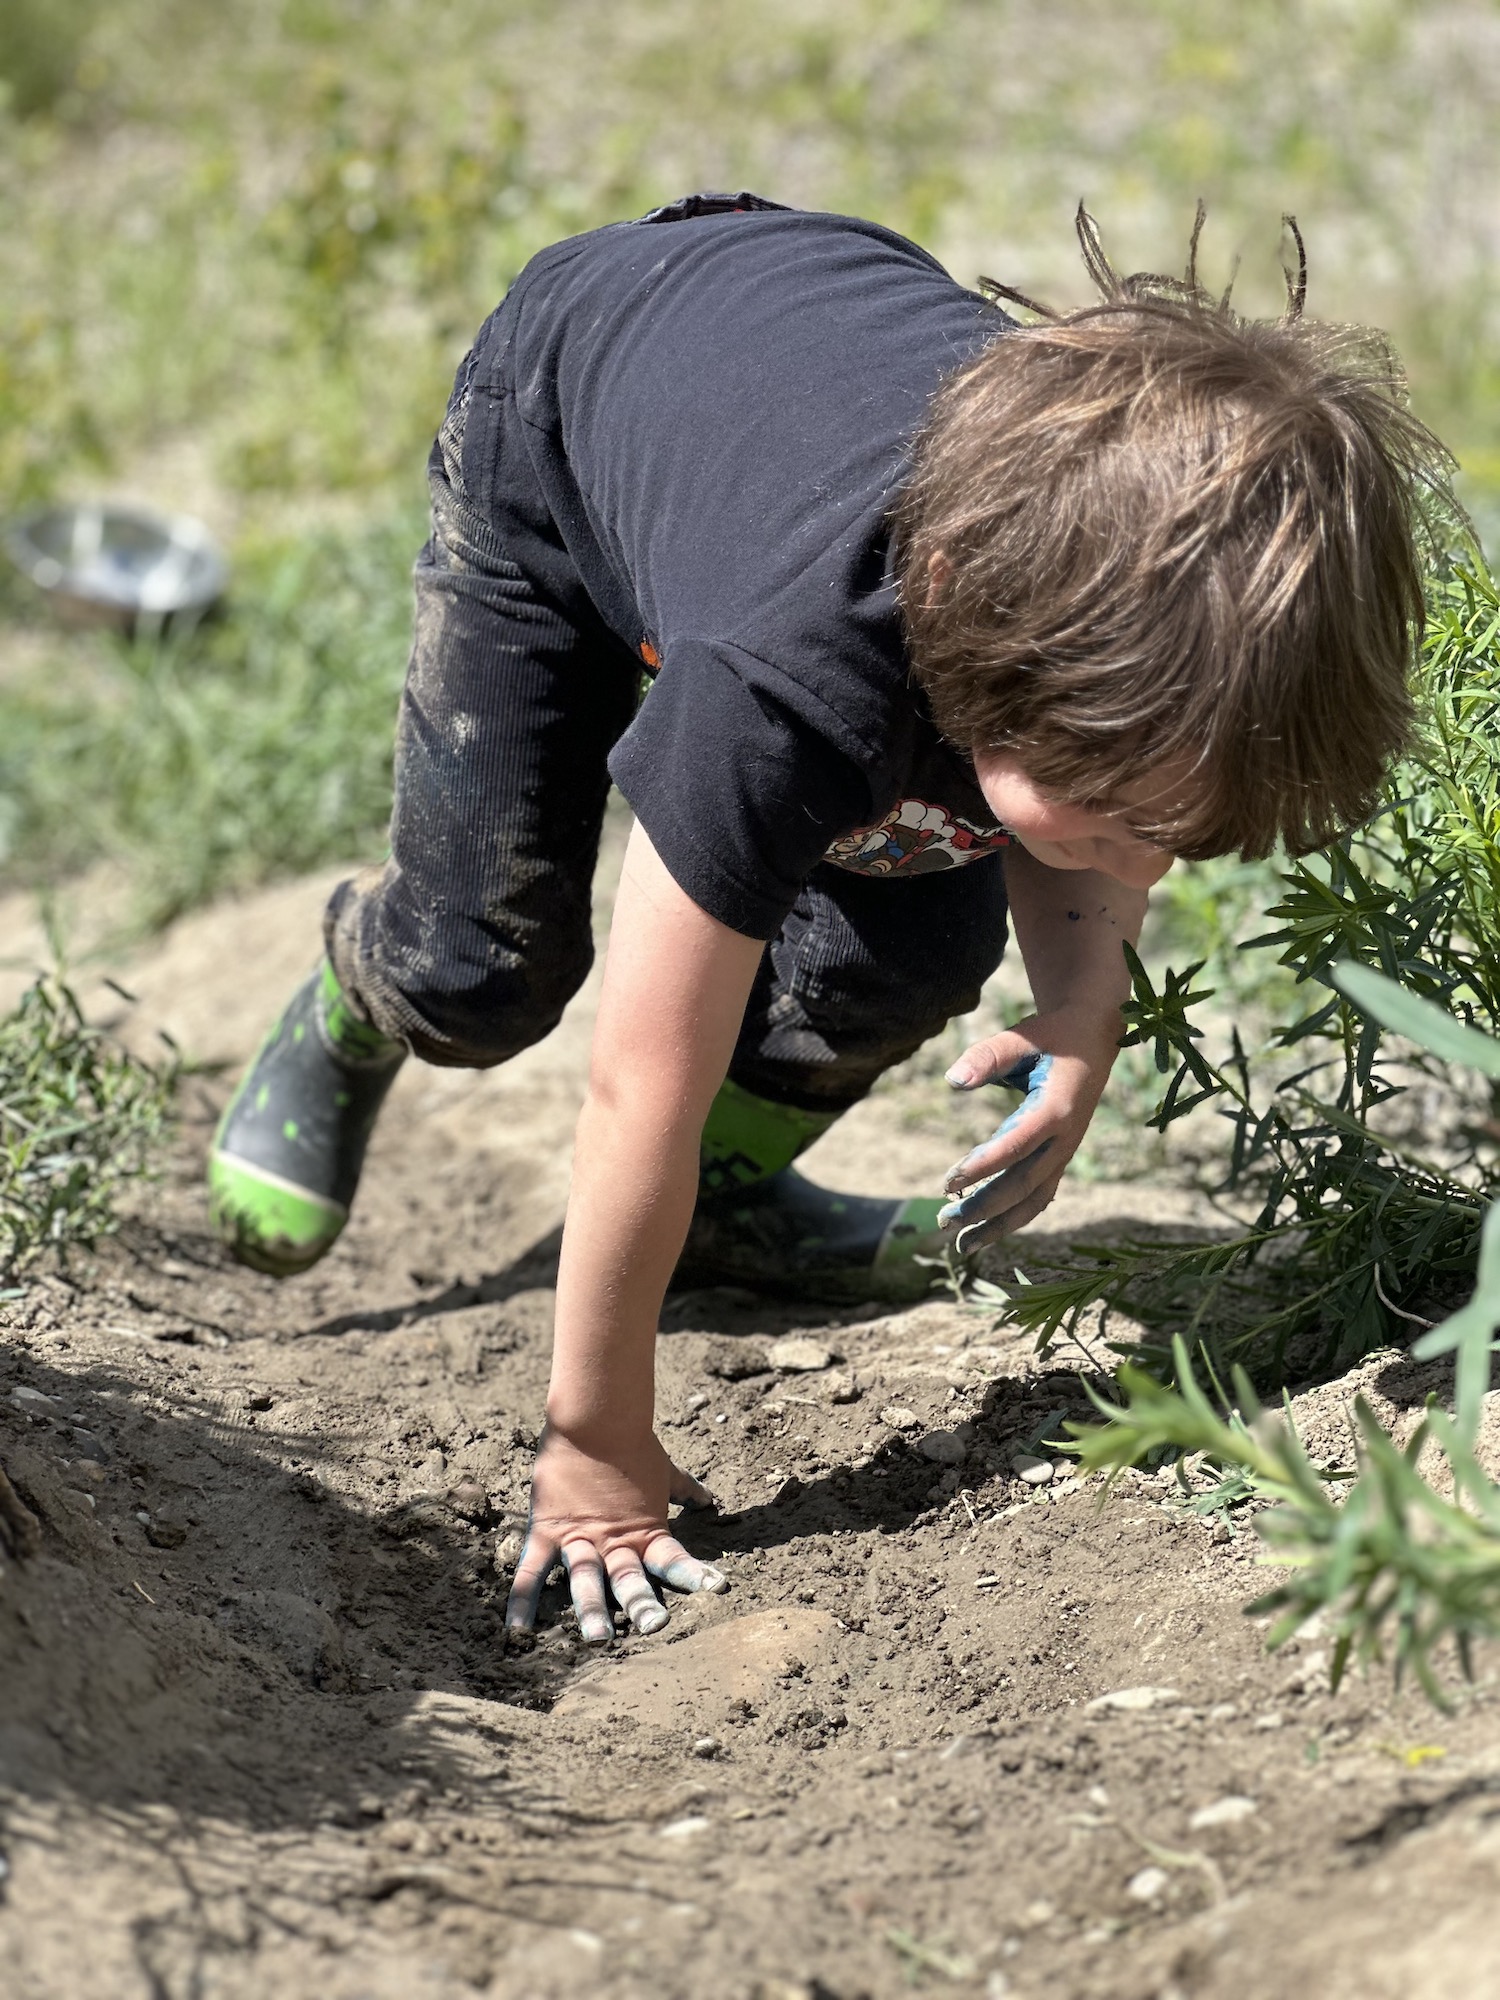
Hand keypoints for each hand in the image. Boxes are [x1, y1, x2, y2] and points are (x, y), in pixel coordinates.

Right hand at [504, 1425, 726, 1645]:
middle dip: (641, 1604)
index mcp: (643, 1529)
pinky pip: (532, 1570)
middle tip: (654, 1627)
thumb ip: (683, 1489)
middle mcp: (613, 1541)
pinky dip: (522, 1599)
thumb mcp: (663, 1471)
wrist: (593, 1418)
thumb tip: (708, 1499)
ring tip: (598, 1638)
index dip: (694, 1574)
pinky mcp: (547, 1531)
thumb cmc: (632, 1444)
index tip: (717, 1589)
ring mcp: (579, 1538)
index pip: (673, 1559)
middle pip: (629, 1578)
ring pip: (586, 1580)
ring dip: (591, 1609)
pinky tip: (517, 1630)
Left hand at [937, 1005, 1122, 1249]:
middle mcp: (1065, 1138)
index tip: (947, 1184)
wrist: (1094, 1038)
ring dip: (999, 1225)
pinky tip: (988, 1232)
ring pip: (1034, 1200)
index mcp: (1056, 1109)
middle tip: (944, 1221)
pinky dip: (1016, 1217)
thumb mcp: (1021, 1036)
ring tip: (962, 1245)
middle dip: (984, 1208)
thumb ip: (987, 1056)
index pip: (1015, 1146)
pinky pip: (1040, 1196)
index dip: (982, 1167)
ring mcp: (1066, 1152)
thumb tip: (952, 1080)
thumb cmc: (1052, 1036)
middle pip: (1023, 1184)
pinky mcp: (1061, 1157)